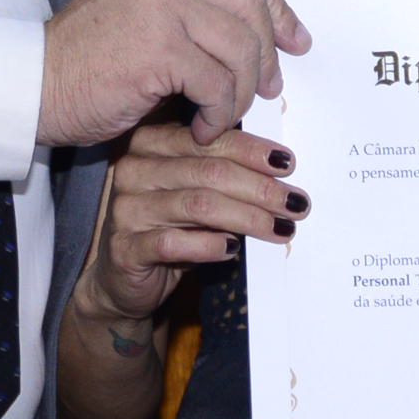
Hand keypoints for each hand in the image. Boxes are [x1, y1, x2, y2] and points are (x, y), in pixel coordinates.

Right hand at [41, 0, 307, 147]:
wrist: (33, 86)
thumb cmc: (87, 58)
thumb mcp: (142, 8)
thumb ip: (192, 4)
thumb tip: (263, 30)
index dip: (277, 6)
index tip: (294, 39)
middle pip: (251, 4)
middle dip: (268, 53)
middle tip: (268, 88)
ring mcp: (162, 3)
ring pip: (241, 47)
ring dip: (241, 91)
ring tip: (223, 114)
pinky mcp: (160, 47)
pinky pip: (219, 83)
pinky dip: (219, 111)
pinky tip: (201, 126)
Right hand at [69, 121, 306, 329]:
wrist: (124, 279)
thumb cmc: (168, 228)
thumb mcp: (194, 194)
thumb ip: (222, 174)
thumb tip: (279, 172)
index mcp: (151, 143)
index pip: (209, 140)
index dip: (252, 151)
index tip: (287, 164)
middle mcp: (134, 169)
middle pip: (209, 171)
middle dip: (260, 188)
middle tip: (295, 203)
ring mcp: (126, 209)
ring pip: (198, 205)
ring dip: (248, 217)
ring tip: (280, 228)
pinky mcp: (124, 248)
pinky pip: (173, 242)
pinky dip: (209, 245)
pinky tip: (232, 248)